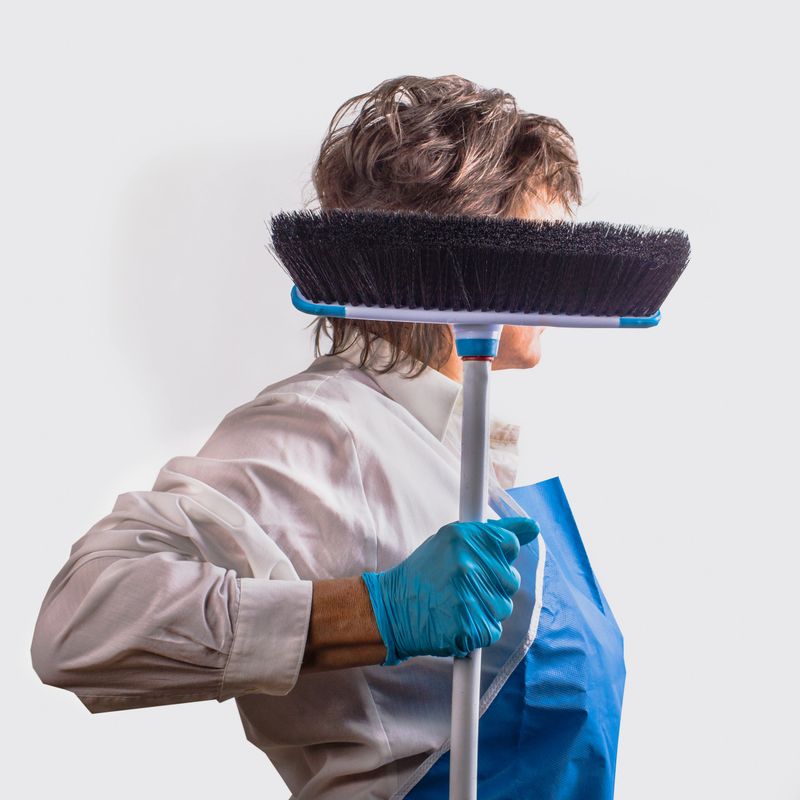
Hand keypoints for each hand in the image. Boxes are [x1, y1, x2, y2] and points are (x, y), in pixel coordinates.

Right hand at [361, 517, 538, 664]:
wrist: (392, 609)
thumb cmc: (424, 572)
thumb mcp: (451, 540)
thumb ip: (492, 532)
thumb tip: (532, 527)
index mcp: (462, 537)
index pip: (509, 544)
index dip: (498, 557)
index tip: (483, 564)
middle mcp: (466, 564)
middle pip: (511, 579)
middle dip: (493, 585)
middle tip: (464, 587)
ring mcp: (467, 596)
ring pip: (504, 606)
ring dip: (486, 609)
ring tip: (458, 604)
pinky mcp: (468, 626)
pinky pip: (492, 630)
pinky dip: (478, 630)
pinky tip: (457, 620)